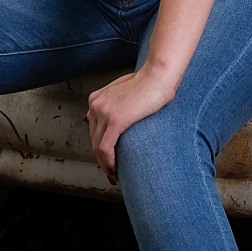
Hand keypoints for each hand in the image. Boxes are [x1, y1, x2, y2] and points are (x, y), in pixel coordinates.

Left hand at [86, 68, 176, 184]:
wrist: (158, 76)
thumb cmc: (147, 83)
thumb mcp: (122, 90)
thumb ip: (111, 102)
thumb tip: (98, 118)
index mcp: (95, 99)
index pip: (93, 130)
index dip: (98, 148)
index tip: (107, 160)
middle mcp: (95, 105)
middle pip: (93, 140)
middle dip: (101, 159)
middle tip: (111, 172)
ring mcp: (103, 112)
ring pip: (97, 147)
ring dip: (105, 165)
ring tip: (114, 175)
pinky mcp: (115, 120)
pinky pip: (105, 148)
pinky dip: (108, 162)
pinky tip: (115, 170)